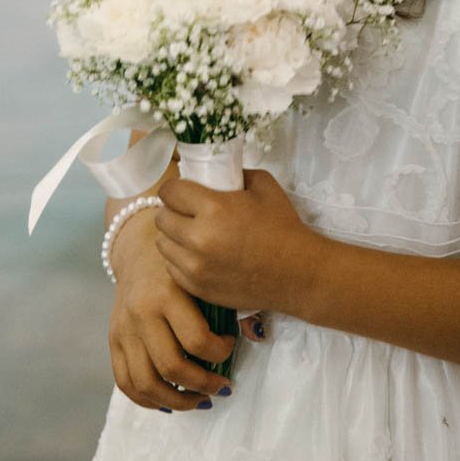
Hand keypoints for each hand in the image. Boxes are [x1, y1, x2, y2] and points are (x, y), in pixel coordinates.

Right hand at [107, 207, 235, 411]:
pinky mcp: (113, 338)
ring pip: (146, 383)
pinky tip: (170, 400)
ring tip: (199, 399)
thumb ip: (228, 304)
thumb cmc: (182, 262)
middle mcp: (142, 312)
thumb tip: (257, 334)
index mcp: (167, 293)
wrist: (140, 246)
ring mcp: (124, 327)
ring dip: (177, 401)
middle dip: (203, 385)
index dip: (221, 354)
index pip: (197, 342)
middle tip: (221, 386)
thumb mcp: (203, 273)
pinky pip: (125, 382)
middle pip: (172, 367)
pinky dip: (148, 400)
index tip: (229, 346)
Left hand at [155, 167, 323, 314]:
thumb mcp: (262, 184)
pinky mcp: (198, 289)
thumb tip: (214, 172)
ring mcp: (196, 268)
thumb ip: (234, 173)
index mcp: (212, 209)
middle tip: (188, 212)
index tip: (183, 190)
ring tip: (191, 233)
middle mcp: (198, 239)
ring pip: (163, 245)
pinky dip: (180, 259)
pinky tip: (197, 254)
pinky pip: (171, 269)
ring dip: (174, 236)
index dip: (174, 189)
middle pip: (162, 219)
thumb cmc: (282, 226)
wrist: (298, 273)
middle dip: (172, 211)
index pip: (169, 192)